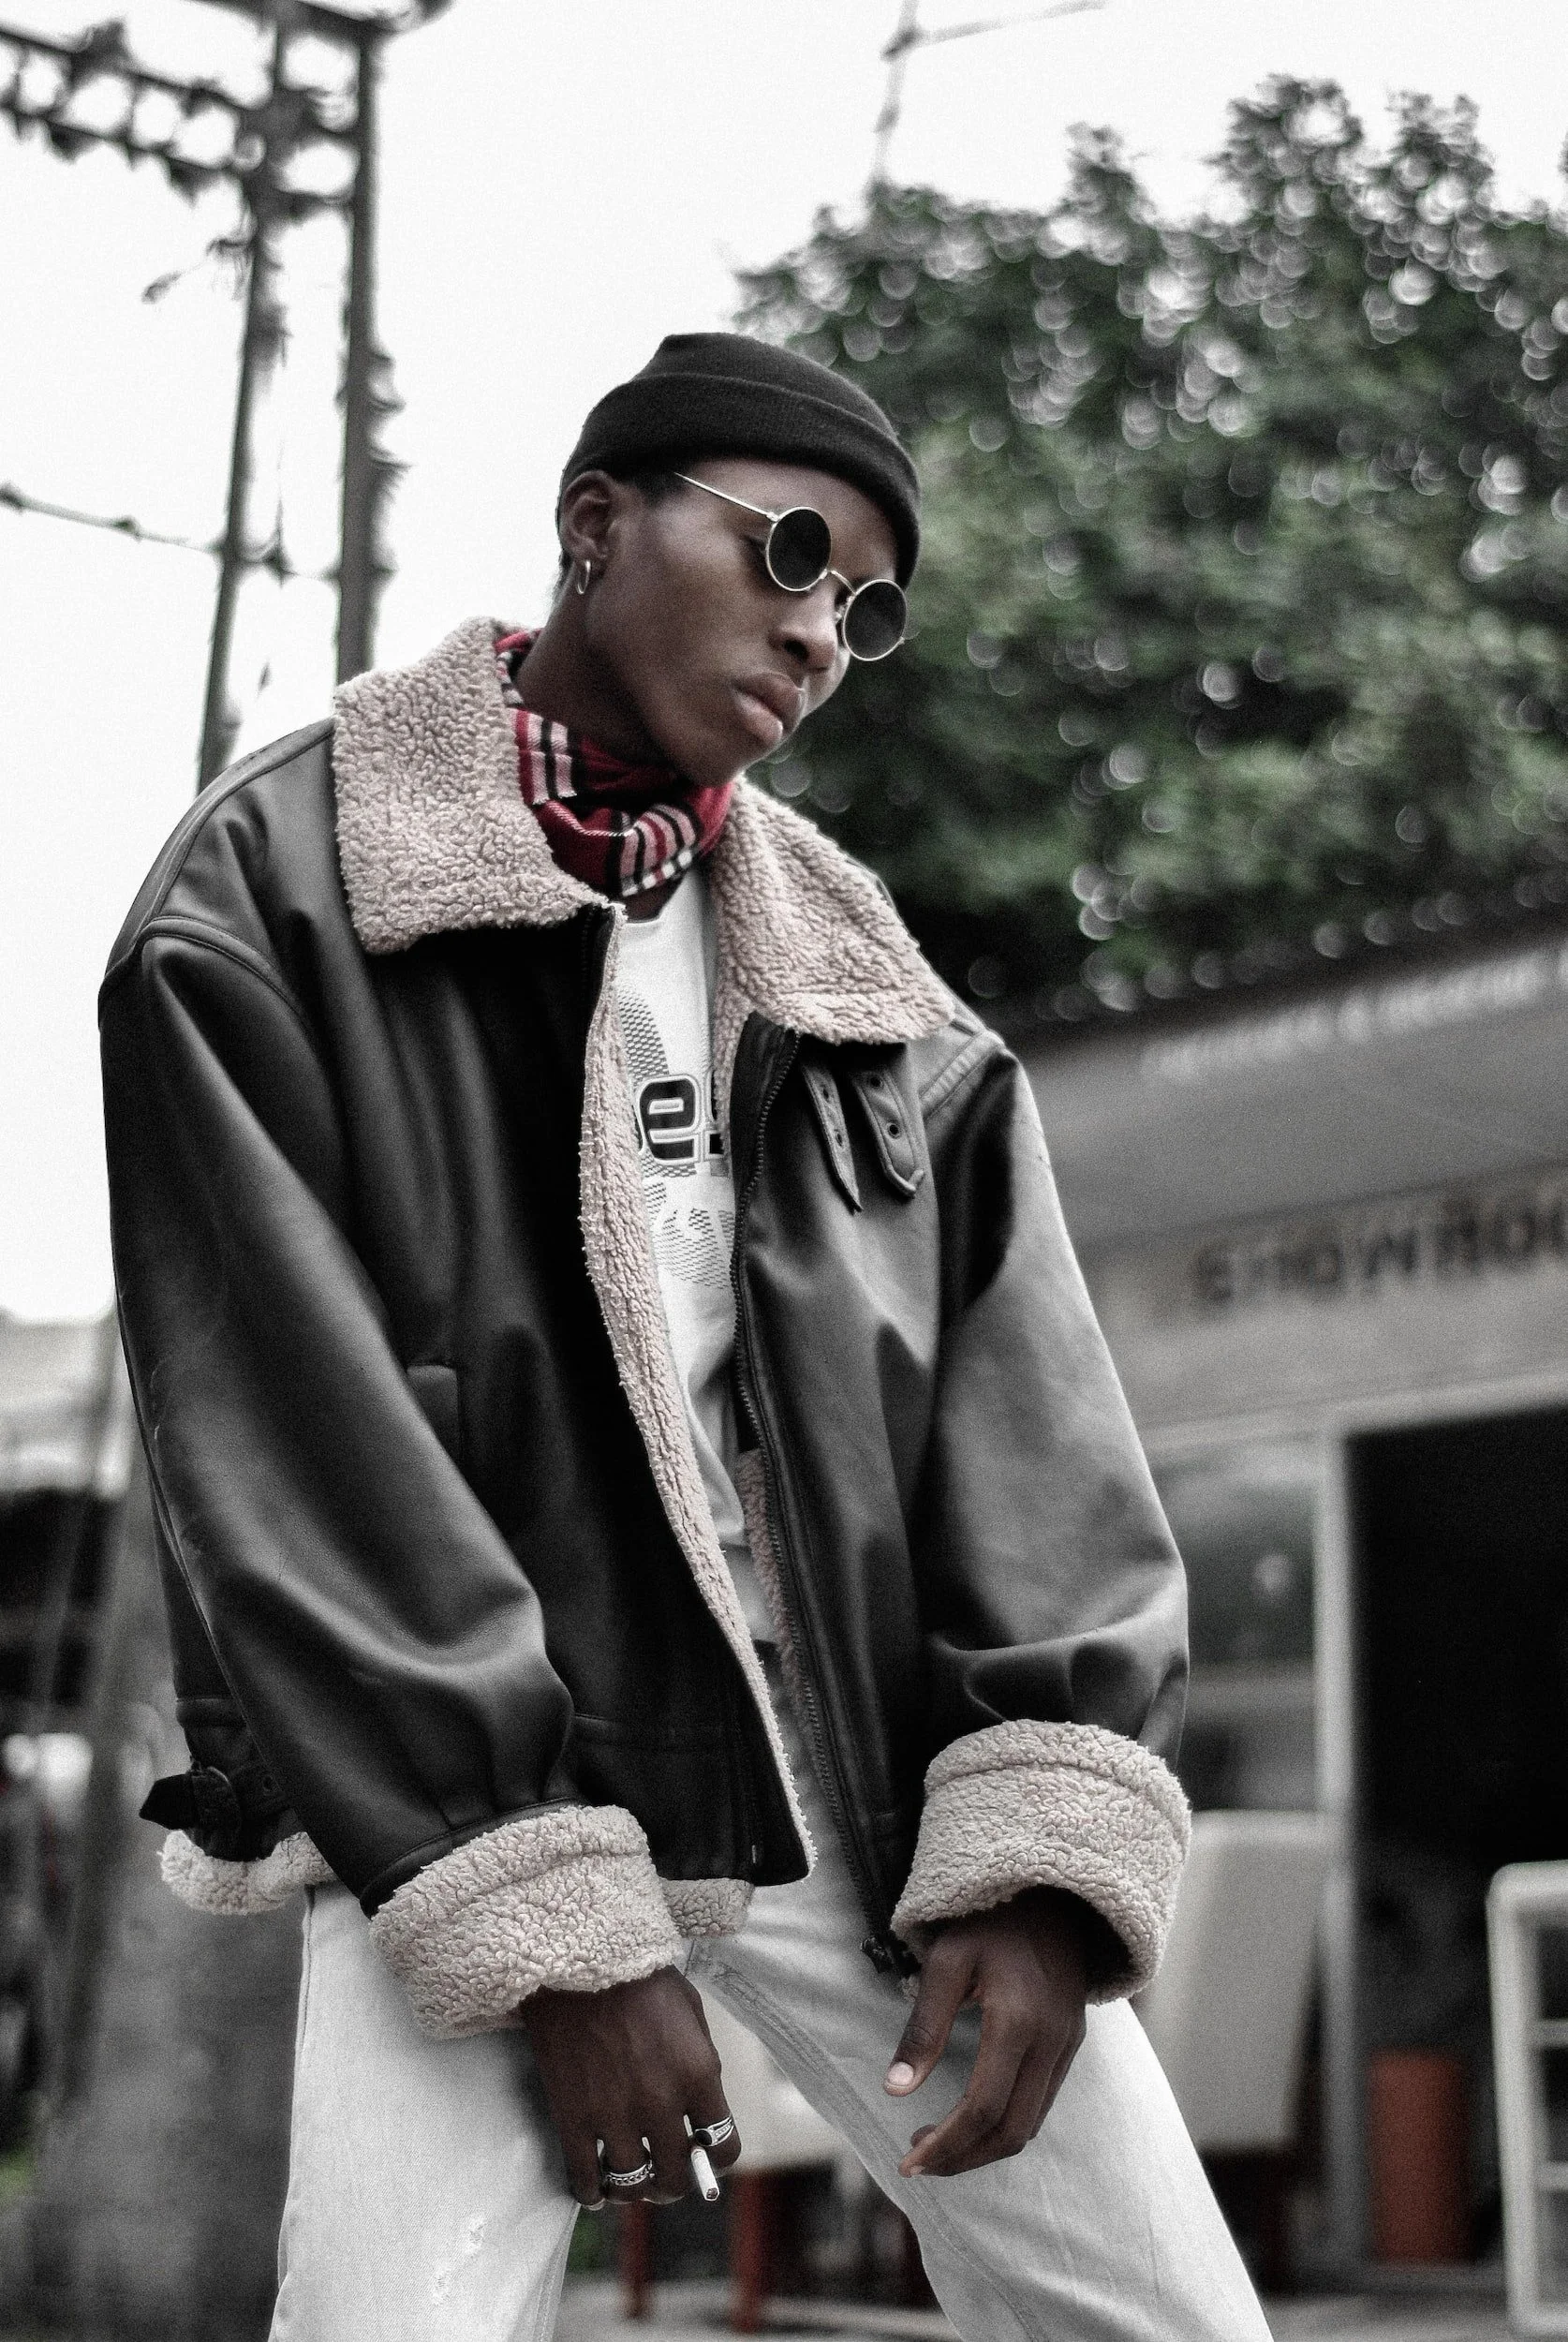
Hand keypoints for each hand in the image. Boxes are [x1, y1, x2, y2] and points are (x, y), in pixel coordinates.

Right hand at [522, 1966, 741, 2207]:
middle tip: (665, 2177)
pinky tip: (596, 2190)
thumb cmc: (639, 1977)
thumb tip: (701, 2109)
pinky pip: (586, 2180)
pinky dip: (592, 2193)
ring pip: (633, 2185)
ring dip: (634, 2191)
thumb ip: (700, 2063)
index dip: (717, 2157)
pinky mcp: (573, 2118)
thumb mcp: (690, 2012)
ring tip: (629, 2182)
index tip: (706, 2155)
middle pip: (677, 2176)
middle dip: (675, 2183)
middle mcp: (661, 2104)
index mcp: (699, 2074)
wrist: (579, 1958)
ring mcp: (615, 2115)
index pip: (724, 2146)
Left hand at [884, 1888, 1093, 2177]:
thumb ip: (922, 2026)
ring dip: (984, 2148)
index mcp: (1017, 2021)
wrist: (1053, 1894)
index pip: (983, 2108)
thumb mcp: (946, 1959)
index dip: (946, 2145)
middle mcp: (1050, 2042)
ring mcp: (1067, 2046)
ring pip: (1031, 2125)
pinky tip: (973, 2119)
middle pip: (1012, 2131)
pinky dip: (1006, 2125)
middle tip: (918, 2162)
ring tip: (938, 2146)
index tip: (908, 2160)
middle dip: (963, 2159)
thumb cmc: (990, 1922)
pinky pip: (1042, 2104)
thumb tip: (894, 2089)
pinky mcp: (1072, 2045)